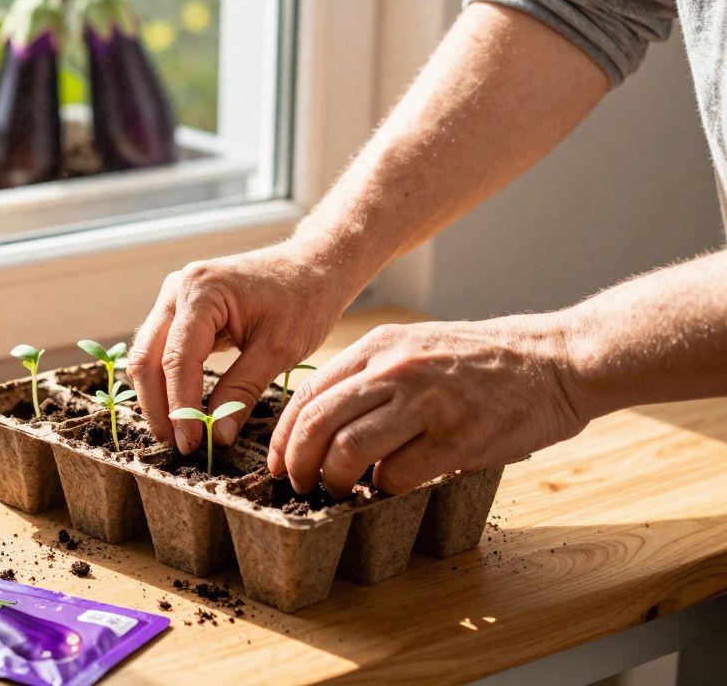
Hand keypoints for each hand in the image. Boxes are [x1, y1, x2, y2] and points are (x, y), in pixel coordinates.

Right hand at [128, 243, 357, 453]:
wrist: (314, 265)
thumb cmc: (304, 298)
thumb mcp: (279, 349)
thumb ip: (243, 390)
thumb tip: (218, 436)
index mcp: (201, 291)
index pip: (176, 359)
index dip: (180, 407)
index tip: (191, 444)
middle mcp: (177, 289)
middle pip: (146, 357)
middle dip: (158, 406)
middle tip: (177, 446)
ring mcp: (174, 297)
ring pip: (147, 355)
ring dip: (157, 396)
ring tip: (178, 433)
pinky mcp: (180, 310)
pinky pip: (160, 349)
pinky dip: (166, 381)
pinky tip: (181, 409)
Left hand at [268, 316, 586, 496]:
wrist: (558, 358)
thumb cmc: (483, 360)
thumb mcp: (416, 346)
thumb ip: (371, 375)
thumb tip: (323, 421)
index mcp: (380, 346)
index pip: (309, 393)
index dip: (284, 434)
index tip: (278, 461)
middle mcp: (397, 369)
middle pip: (318, 423)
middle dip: (298, 462)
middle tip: (300, 484)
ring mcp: (427, 402)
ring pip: (348, 450)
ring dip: (336, 480)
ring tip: (340, 490)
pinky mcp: (459, 437)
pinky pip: (398, 475)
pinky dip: (386, 489)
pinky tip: (392, 487)